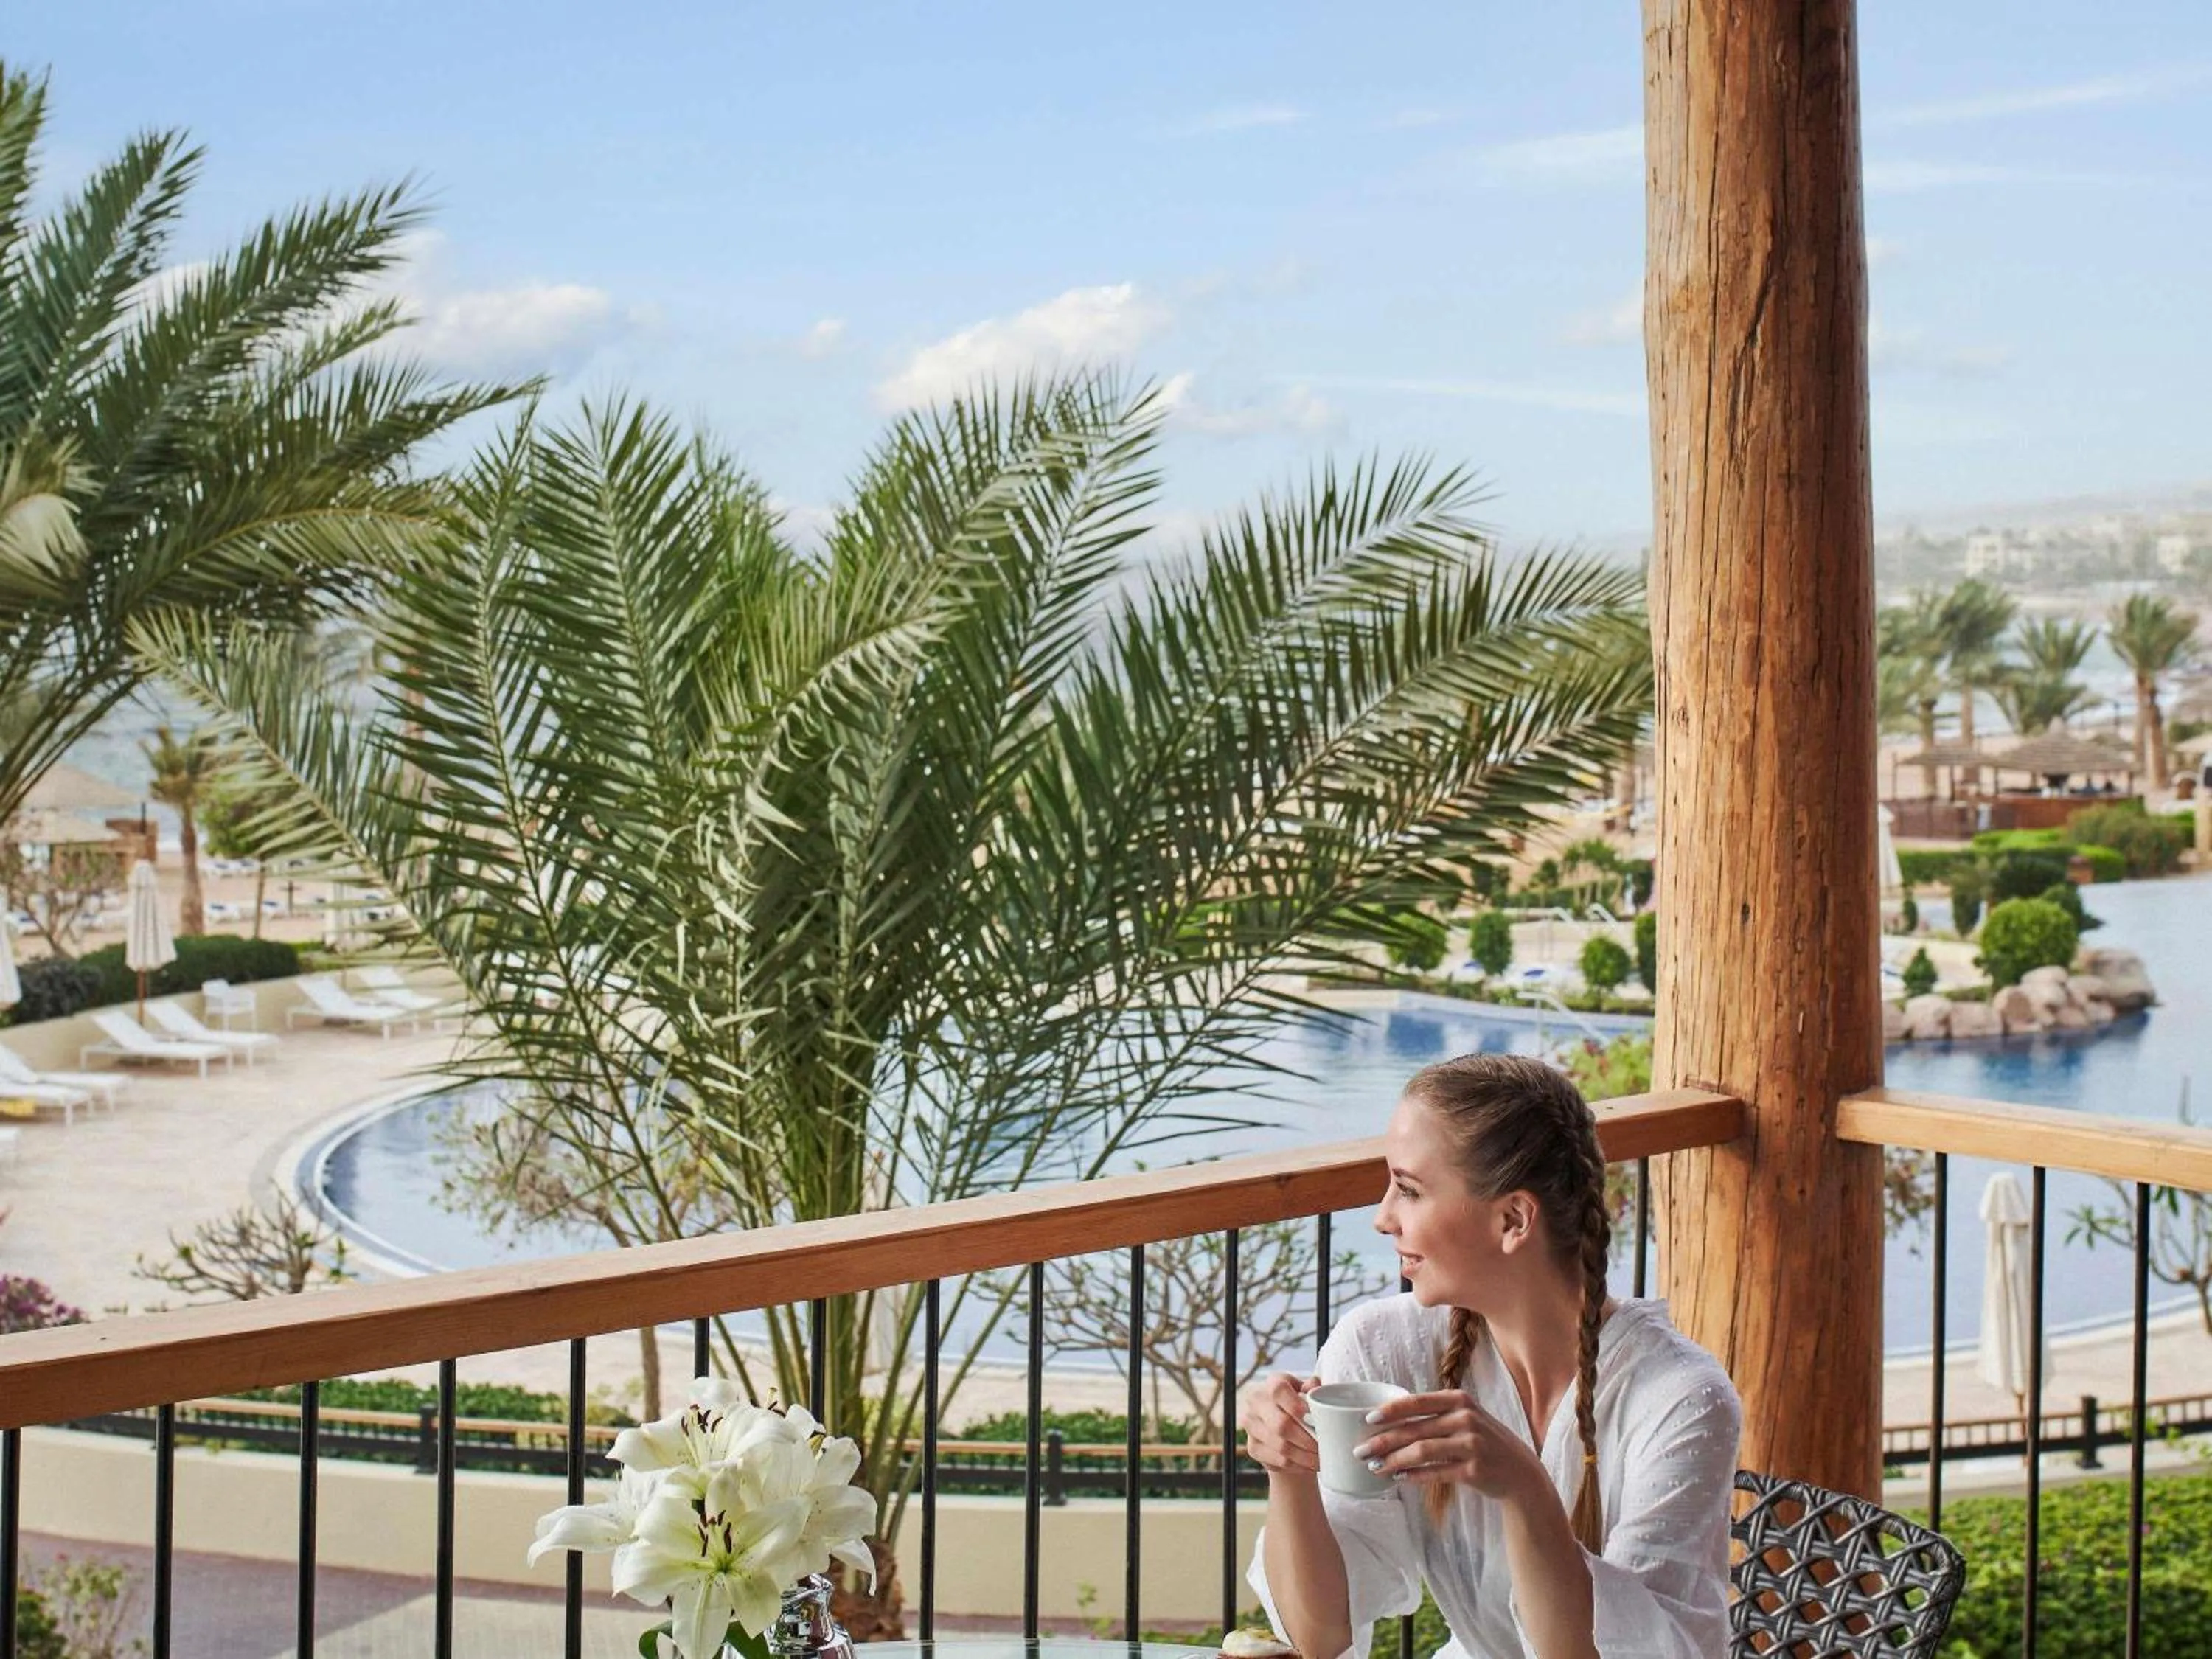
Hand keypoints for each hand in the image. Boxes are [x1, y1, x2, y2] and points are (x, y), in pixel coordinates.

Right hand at [1239, 1372, 1321, 1475]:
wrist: (1285, 1430)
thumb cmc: (1300, 1407)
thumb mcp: (1308, 1394)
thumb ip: (1312, 1388)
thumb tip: (1315, 1385)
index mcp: (1271, 1383)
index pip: (1278, 1390)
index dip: (1296, 1404)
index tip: (1313, 1417)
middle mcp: (1256, 1402)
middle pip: (1281, 1424)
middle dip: (1307, 1439)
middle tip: (1323, 1446)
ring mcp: (1251, 1425)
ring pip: (1281, 1446)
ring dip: (1305, 1455)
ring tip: (1320, 1458)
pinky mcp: (1253, 1448)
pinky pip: (1279, 1460)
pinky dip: (1298, 1465)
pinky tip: (1309, 1464)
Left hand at [1352, 1391, 1545, 1501]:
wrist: (1519, 1472)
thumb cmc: (1483, 1442)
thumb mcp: (1465, 1418)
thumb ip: (1435, 1415)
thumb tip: (1389, 1418)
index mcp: (1460, 1400)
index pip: (1417, 1401)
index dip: (1390, 1410)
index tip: (1367, 1419)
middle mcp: (1466, 1418)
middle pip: (1414, 1429)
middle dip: (1382, 1441)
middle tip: (1359, 1451)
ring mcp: (1471, 1444)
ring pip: (1421, 1451)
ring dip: (1393, 1461)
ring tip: (1374, 1467)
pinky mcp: (1474, 1470)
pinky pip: (1435, 1472)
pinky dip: (1414, 1476)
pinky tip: (1398, 1478)